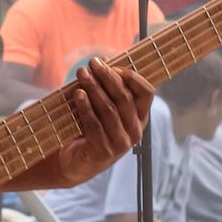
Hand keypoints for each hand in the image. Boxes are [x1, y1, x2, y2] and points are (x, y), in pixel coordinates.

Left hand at [51, 58, 154, 185]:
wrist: (75, 162)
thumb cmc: (89, 128)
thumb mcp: (101, 106)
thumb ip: (104, 86)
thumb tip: (102, 59)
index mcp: (139, 117)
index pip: (146, 93)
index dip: (132, 77)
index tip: (113, 64)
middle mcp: (134, 131)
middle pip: (124, 98)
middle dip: (108, 77)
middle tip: (92, 63)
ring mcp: (120, 143)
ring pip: (109, 110)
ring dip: (94, 88)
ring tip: (82, 73)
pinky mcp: (104, 152)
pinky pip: (94, 125)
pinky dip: (85, 108)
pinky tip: (78, 94)